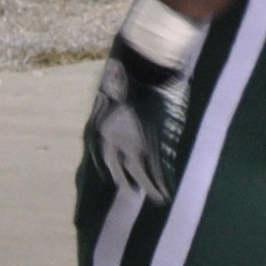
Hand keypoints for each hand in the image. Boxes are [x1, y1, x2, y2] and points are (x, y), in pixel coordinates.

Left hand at [85, 0, 199, 202]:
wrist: (142, 65)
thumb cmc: (123, 74)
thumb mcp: (106, 94)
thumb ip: (107, 110)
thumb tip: (112, 115)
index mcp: (99, 130)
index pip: (100, 161)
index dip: (105, 175)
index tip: (109, 186)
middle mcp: (112, 141)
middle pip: (118, 172)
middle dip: (126, 184)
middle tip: (134, 192)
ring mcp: (133, 142)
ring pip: (140, 175)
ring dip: (149, 190)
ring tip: (159, 200)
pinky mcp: (153, 140)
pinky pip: (155, 168)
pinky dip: (161, 182)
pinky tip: (167, 193)